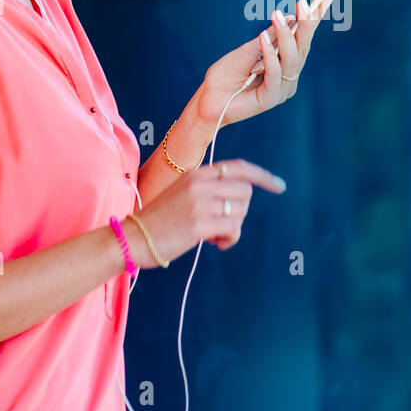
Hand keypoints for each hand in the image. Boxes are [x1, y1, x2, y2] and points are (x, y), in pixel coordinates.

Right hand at [131, 159, 286, 257]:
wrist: (131, 238)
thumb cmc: (160, 221)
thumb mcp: (183, 193)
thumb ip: (209, 189)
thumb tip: (242, 195)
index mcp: (197, 172)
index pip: (239, 167)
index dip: (262, 176)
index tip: (279, 185)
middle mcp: (200, 182)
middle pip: (245, 192)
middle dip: (240, 211)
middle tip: (221, 225)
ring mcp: (199, 202)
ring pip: (241, 211)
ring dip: (233, 228)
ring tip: (213, 235)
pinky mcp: (199, 223)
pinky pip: (233, 229)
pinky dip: (229, 240)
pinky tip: (215, 243)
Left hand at [194, 0, 333, 128]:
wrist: (207, 100)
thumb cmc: (227, 75)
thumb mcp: (248, 50)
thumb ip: (268, 38)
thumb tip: (287, 19)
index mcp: (286, 65)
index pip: (303, 40)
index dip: (314, 21)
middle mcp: (289, 78)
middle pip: (302, 49)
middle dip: (305, 25)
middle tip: (303, 4)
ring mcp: (282, 90)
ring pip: (291, 60)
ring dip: (286, 36)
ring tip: (277, 16)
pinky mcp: (270, 99)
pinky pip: (275, 74)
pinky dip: (270, 54)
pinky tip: (263, 38)